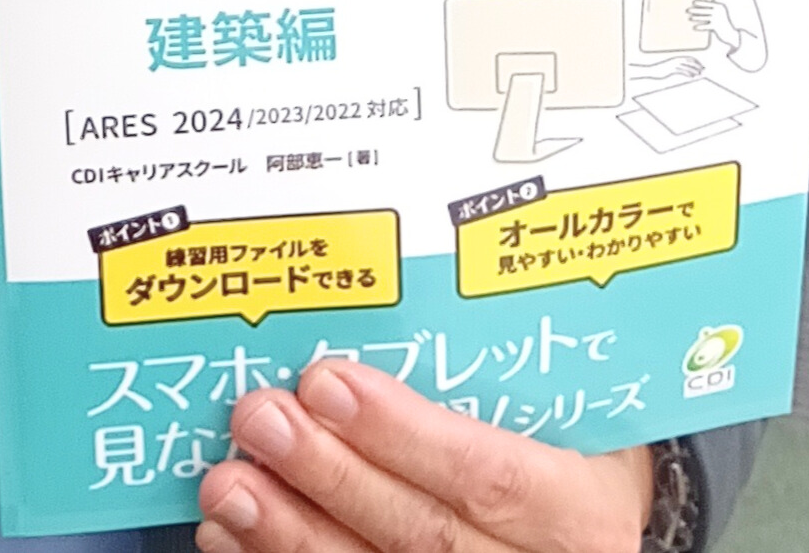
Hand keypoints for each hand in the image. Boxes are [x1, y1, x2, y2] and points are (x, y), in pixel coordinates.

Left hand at [196, 359, 653, 552]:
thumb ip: (505, 370)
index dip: (404, 435)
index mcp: (578, 511)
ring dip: (290, 532)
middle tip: (260, 417)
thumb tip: (406, 282)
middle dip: (331, 476)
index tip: (328, 383)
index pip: (492, 476)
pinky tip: (230, 537)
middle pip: (423, 534)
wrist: (581, 537)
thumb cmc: (571, 455)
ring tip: (227, 483)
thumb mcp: (573, 415)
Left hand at [684, 0, 726, 45]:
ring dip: (695, 18)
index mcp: (720, 6)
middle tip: (686, 10)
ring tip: (689, 18)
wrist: (732, 34)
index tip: (693, 2)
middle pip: (704, 10)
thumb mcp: (718, 14)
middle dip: (695, 10)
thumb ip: (710, 10)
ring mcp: (718, 19)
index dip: (700, 3)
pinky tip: (694, 27)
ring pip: (704, 18)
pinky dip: (700, 27)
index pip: (708, 3)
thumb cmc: (723, 23)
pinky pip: (706, 26)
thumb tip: (697, 7)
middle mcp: (719, 12)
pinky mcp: (716, 27)